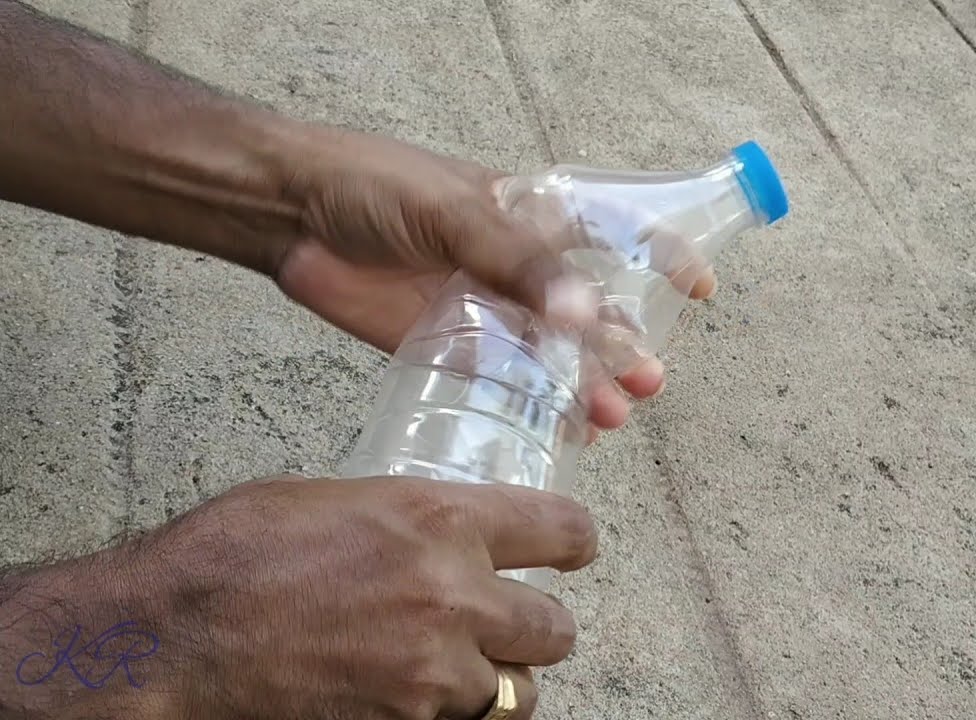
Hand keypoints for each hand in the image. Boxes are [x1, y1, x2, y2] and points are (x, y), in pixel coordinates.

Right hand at [2, 474, 596, 719]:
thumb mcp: (339, 499)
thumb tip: (444, 529)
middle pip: (555, 629)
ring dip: (496, 683)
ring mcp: (434, 672)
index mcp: (442, 519)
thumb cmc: (236, 552)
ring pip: (517, 695)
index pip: (561, 531)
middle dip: (536, 628)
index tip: (573, 549)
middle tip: (511, 624)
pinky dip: (449, 717)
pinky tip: (415, 697)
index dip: (573, 542)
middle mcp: (455, 595)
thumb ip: (412, 517)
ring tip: (457, 670)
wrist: (173, 634)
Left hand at [273, 129, 716, 434]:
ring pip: (551, 354)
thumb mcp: (454, 213)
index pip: (613, 231)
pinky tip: (563, 431)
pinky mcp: (447, 345)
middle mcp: (515, 266)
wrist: (290, 214)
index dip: (661, 256)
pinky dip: (534, 405)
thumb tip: (585, 315)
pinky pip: (504, 381)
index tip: (700, 290)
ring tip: (612, 418)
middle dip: (622, 347)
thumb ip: (518, 263)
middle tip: (646, 385)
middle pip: (586, 312)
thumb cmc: (374, 187)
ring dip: (584, 384)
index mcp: (529, 215)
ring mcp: (484, 307)